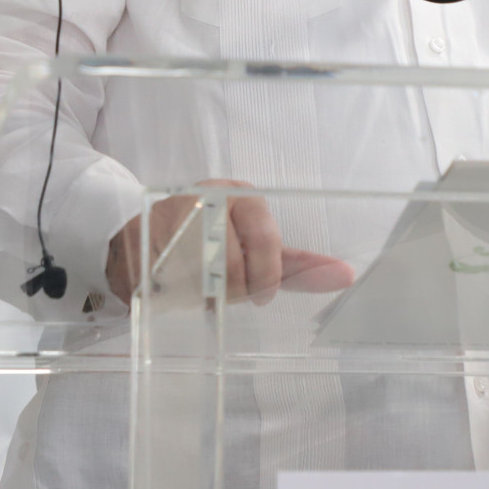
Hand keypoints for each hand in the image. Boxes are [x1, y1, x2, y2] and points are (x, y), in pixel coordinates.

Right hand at [106, 179, 353, 306]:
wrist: (142, 242)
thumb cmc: (209, 248)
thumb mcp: (254, 252)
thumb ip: (296, 266)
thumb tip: (346, 276)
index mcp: (244, 196)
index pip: (267, 242)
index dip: (267, 274)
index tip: (263, 293)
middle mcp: (213, 195)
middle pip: (239, 263)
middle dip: (240, 287)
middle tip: (231, 291)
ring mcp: (179, 213)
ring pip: (210, 274)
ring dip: (212, 293)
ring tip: (204, 284)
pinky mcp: (150, 237)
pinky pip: (177, 278)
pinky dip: (184, 291)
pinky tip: (181, 284)